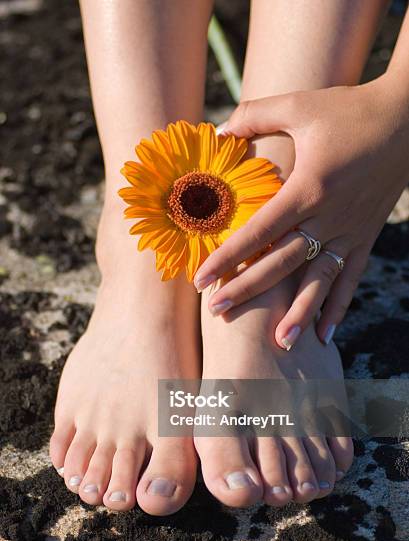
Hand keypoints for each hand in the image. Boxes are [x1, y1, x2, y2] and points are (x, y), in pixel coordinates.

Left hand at [194, 75, 408, 348]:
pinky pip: (350, 278)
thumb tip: (217, 132)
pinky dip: (338, 307)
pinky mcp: (365, 237)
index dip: (227, 257)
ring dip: (298, 313)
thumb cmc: (350, 109)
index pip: (258, 231)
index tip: (201, 281)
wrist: (408, 119)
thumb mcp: (299, 105)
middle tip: (217, 313)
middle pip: (281, 263)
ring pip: (319, 281)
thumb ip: (254, 117)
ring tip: (279, 344)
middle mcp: (329, 217)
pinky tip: (325, 336)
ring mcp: (350, 231)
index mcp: (308, 188)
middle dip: (248, 290)